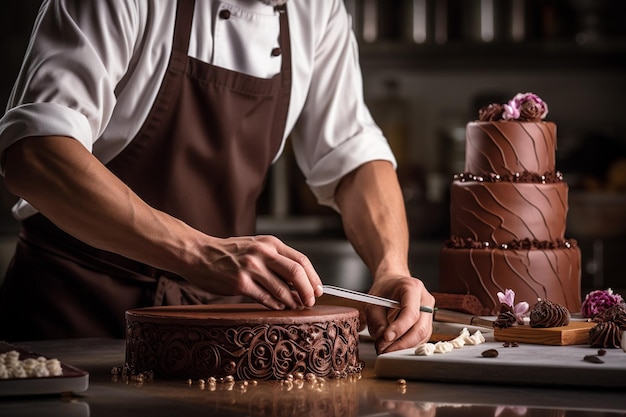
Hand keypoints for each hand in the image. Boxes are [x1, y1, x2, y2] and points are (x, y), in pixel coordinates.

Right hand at [181, 234, 323, 310]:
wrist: (198, 254)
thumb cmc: (228, 252)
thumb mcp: (255, 246)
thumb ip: (276, 258)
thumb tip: (300, 280)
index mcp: (269, 243)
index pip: (301, 260)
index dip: (313, 277)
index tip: (318, 290)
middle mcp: (262, 253)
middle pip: (296, 273)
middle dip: (307, 291)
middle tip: (310, 302)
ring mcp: (250, 268)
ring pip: (282, 289)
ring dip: (292, 302)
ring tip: (296, 307)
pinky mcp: (239, 283)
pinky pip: (265, 298)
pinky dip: (276, 305)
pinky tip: (279, 307)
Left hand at [365, 275, 434, 353]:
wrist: (392, 284)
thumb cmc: (384, 290)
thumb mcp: (373, 301)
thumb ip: (376, 319)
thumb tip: (382, 337)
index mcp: (412, 288)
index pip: (411, 312)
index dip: (399, 328)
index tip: (386, 337)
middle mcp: (425, 300)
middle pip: (420, 328)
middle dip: (402, 343)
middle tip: (384, 349)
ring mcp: (429, 312)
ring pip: (422, 336)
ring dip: (404, 347)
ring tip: (386, 349)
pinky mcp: (427, 323)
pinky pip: (421, 339)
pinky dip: (407, 345)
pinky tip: (394, 346)